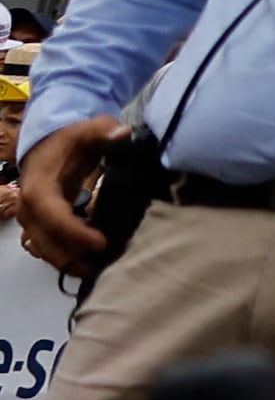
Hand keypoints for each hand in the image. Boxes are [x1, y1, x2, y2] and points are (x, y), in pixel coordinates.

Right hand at [14, 118, 128, 273]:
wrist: (45, 146)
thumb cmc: (67, 141)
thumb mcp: (86, 130)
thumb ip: (103, 129)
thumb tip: (122, 132)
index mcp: (38, 190)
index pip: (54, 218)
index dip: (75, 233)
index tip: (101, 243)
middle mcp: (28, 210)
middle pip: (45, 243)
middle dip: (72, 257)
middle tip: (103, 266)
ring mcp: (30, 221)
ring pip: (43, 250)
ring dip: (67, 262)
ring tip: (96, 271)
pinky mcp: (37, 226)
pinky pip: (46, 248)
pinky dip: (63, 257)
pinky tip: (86, 263)